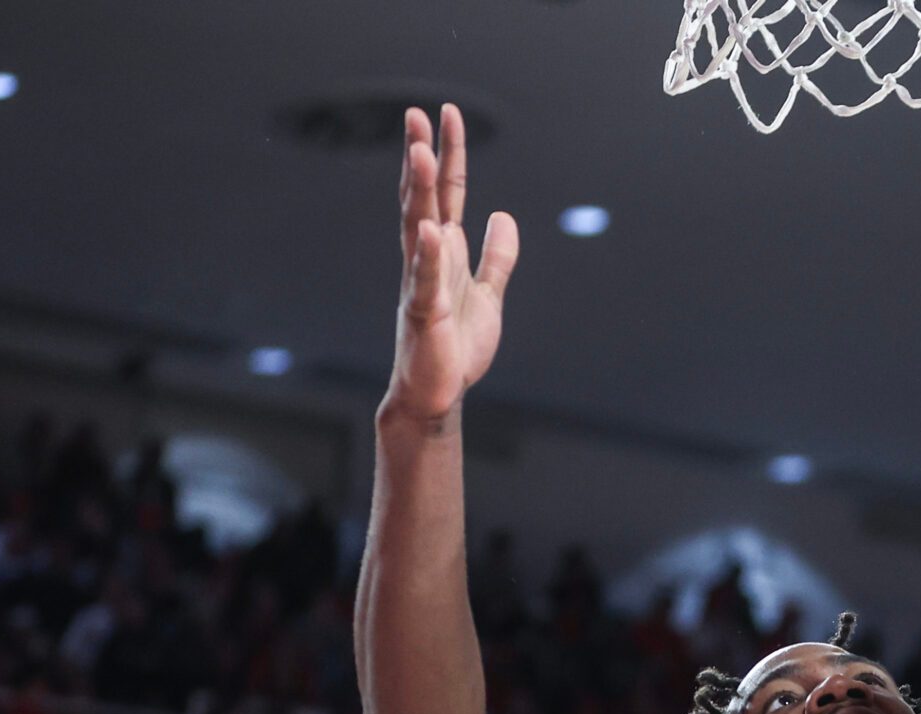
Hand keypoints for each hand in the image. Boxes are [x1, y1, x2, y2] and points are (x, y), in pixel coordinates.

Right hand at [382, 105, 518, 425]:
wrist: (438, 392)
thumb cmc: (457, 345)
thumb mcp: (489, 294)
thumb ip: (497, 257)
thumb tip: (504, 216)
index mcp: (446, 251)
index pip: (447, 193)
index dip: (450, 155)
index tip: (446, 114)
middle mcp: (428, 258)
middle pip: (424, 198)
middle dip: (422, 157)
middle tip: (417, 114)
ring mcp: (422, 283)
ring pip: (418, 228)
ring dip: (418, 191)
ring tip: (418, 152)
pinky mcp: (426, 314)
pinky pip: (426, 280)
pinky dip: (429, 256)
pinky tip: (432, 230)